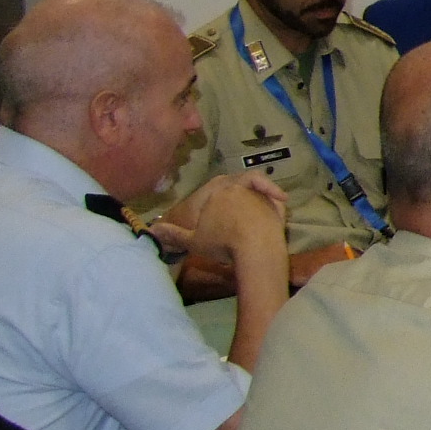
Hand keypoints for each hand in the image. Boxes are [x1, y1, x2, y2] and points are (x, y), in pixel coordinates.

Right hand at [148, 172, 288, 261]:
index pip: (216, 187)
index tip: (217, 207)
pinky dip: (276, 198)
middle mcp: (239, 188)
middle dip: (238, 188)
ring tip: (255, 205)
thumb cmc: (222, 243)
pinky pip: (276, 198)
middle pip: (238, 182)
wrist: (255, 247)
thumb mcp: (193, 241)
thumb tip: (152, 229)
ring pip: (258, 188)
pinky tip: (277, 206)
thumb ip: (174, 234)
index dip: (217, 195)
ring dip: (258, 192)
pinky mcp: (277, 205)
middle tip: (239, 200)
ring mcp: (260, 195)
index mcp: (217, 192)